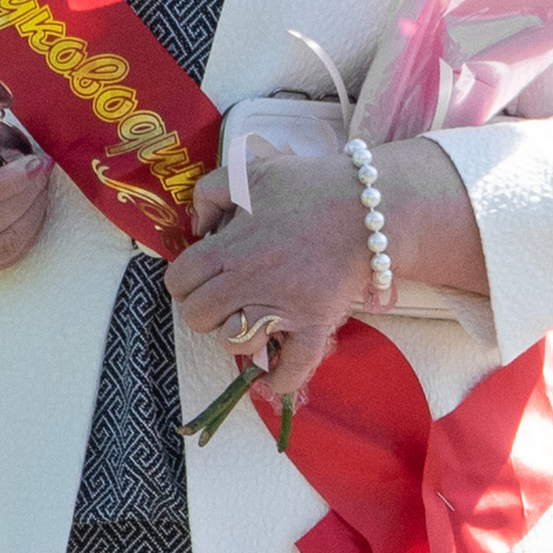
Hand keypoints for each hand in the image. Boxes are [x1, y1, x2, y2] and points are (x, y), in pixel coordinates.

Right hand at [0, 132, 52, 292]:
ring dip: (34, 215)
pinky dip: (28, 235)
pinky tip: (33, 212)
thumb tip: (20, 155)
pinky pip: (6, 259)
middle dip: (29, 193)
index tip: (36, 162)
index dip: (12, 179)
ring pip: (4, 244)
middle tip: (43, 169)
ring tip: (41, 189)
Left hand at [163, 135, 369, 405]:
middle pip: (197, 316)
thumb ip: (210, 192)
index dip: (184, 280)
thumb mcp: (250, 172)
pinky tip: (269, 380)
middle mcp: (249, 281)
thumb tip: (197, 226)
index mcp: (230, 246)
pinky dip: (278, 380)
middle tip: (222, 298)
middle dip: (203, 309)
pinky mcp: (315, 324)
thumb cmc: (310, 186)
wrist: (373, 205)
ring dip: (236, 335)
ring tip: (250, 320)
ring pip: (234, 342)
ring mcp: (283, 307)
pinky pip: (292, 367)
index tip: (199, 277)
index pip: (179, 280)